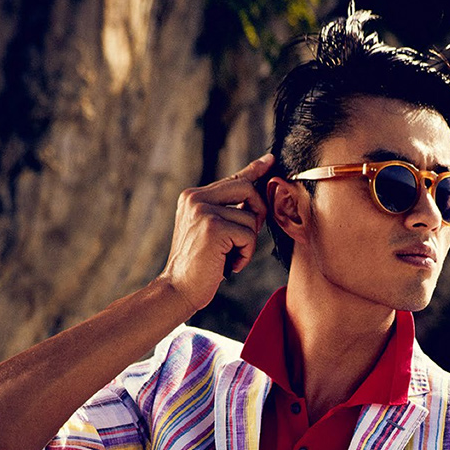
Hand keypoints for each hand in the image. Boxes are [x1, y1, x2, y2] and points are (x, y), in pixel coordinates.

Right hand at [159, 152, 273, 314]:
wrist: (179, 289)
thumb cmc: (199, 266)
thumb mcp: (212, 232)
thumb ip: (228, 213)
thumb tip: (256, 198)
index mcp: (193, 197)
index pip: (232, 179)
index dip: (254, 170)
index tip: (270, 160)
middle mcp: (196, 198)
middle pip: (246, 188)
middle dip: (258, 212)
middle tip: (249, 237)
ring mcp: (203, 211)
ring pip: (250, 218)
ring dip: (247, 244)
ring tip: (229, 258)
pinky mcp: (213, 227)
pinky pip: (248, 235)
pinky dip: (245, 254)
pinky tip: (231, 265)